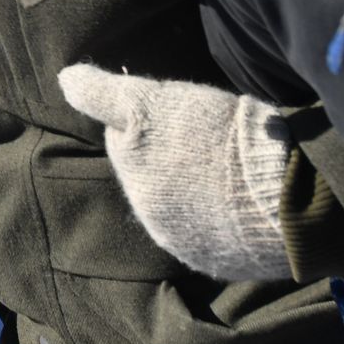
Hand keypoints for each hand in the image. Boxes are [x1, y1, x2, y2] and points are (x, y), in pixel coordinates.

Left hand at [58, 64, 291, 280]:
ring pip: (184, 208)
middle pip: (155, 178)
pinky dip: (223, 221)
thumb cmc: (214, 137)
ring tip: (231, 172)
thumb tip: (65, 80)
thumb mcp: (152, 101)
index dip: (156, 123)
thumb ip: (103, 94)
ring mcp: (185, 244)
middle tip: (210, 143)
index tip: (182, 117)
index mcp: (134, 175)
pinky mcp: (218, 264)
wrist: (278, 194)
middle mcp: (151, 216)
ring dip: (198, 193)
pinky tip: (243, 201)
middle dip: (174, 161)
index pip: (131, 143)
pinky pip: (214, 236)